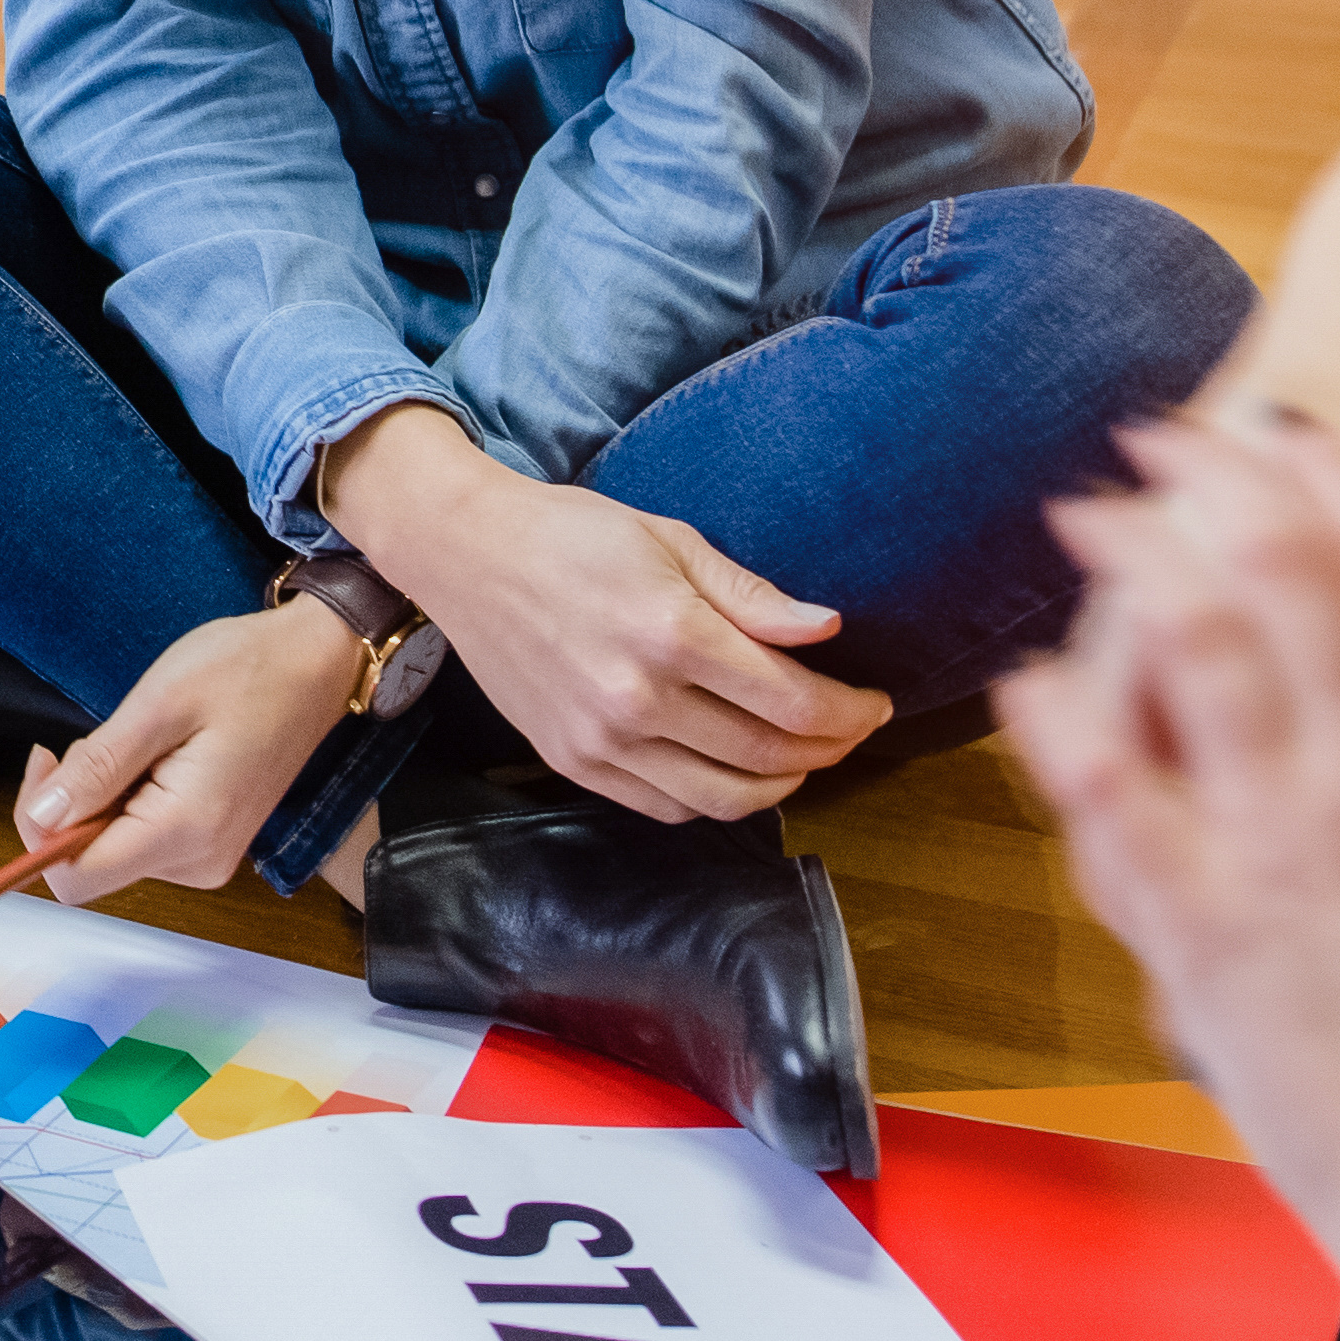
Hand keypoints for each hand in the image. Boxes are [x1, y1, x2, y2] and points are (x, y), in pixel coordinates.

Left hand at [15, 600, 366, 900]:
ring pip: (114, 851)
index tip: (46, 766)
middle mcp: (200, 861)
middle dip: (72, 808)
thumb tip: (41, 817)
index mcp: (186, 830)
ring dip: (102, 800)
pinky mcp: (212, 842)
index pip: (78, 878)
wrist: (317, 663)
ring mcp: (210, 856)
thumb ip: (98, 768)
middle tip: (99, 739)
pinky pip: (143, 838)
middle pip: (92, 867)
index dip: (40, 832)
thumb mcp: (159, 705)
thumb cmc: (247, 670)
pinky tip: (155, 756)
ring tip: (140, 741)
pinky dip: (128, 801)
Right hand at [331, 409, 882, 819]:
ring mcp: (601, 740)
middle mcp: (638, 698)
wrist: (465, 553)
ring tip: (803, 757)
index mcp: (672, 632)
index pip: (794, 703)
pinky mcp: (572, 762)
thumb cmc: (573, 534)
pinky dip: (718, 798)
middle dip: (828, 749)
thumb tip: (829, 629)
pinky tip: (736, 770)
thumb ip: (752, 595)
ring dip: (782, 784)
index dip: (850, 713)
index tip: (874, 704)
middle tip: (850, 731)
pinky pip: (668, 806)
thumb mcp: (671, 540)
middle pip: (769, 755)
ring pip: (725, 797)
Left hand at [995, 415, 1339, 1275]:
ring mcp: (1273, 847)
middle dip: (1208, 485)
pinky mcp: (1196, 933)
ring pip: (1183, 648)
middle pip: (1271, 575)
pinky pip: (1105, 794)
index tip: (1280, 431)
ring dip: (1128, 564)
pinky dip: (1063, 720)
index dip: (1321, 481)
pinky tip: (1029, 683)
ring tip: (1085, 514)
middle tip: (1156, 442)